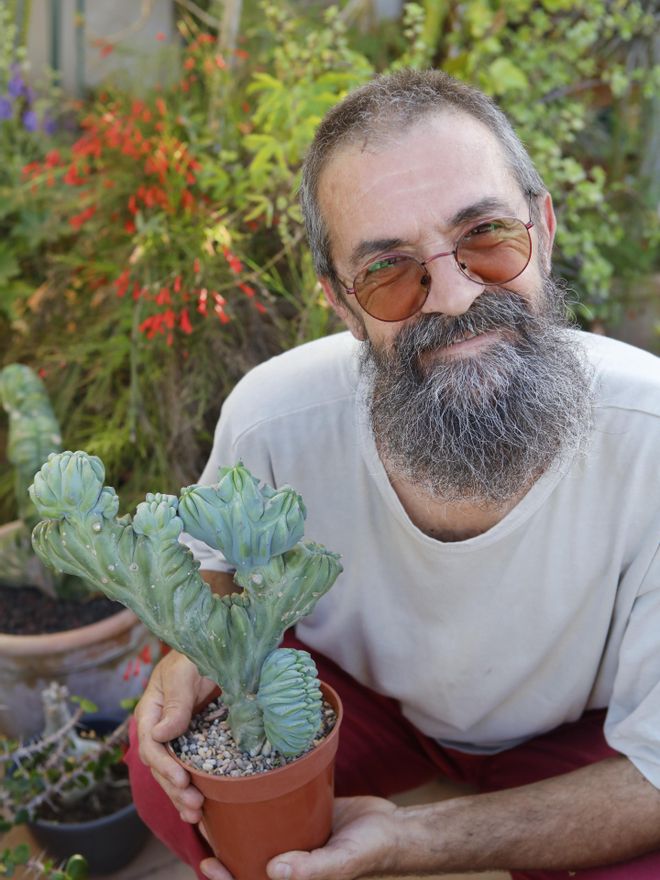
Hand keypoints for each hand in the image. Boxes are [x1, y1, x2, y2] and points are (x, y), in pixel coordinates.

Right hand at [134, 650, 216, 822]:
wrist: (212, 650)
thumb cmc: (194, 656)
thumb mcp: (184, 673)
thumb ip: (175, 702)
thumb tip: (160, 735)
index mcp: (150, 711)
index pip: (150, 745)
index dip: (164, 765)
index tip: (181, 779)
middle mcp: (157, 728)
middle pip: (159, 766)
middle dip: (174, 788)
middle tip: (194, 806)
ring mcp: (173, 737)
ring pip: (170, 773)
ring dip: (180, 796)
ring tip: (196, 815)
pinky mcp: (190, 742)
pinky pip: (186, 768)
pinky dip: (189, 789)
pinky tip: (198, 810)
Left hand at [196, 797, 398, 879]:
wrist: (393, 827)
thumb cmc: (371, 851)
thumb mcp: (342, 861)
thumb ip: (312, 870)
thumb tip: (274, 871)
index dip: (225, 879)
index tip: (207, 861)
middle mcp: (287, 861)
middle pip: (245, 857)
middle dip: (221, 844)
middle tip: (200, 820)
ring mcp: (292, 838)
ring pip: (255, 832)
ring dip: (233, 821)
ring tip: (212, 801)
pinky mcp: (299, 815)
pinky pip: (273, 810)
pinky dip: (256, 800)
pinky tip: (244, 780)